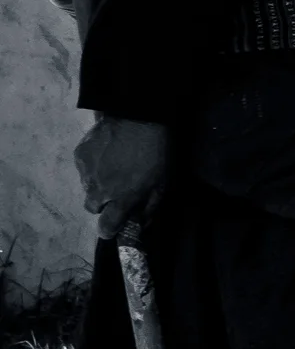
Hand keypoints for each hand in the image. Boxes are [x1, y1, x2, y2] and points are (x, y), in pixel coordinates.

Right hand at [74, 116, 169, 238]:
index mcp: (121, 199)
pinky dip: (93, 167)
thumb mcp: (161, 184)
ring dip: (98, 183)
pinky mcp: (79, 156)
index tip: (112, 228)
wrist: (138, 119)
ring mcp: (86, 172)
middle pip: (92, 207)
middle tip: (117, 190)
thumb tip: (139, 225)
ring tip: (115, 167)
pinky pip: (84, 169)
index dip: (108, 230)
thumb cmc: (155, 153)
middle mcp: (99, 189)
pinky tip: (107, 154)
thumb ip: (148, 208)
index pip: (106, 226)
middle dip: (103, 204)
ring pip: (87, 187)